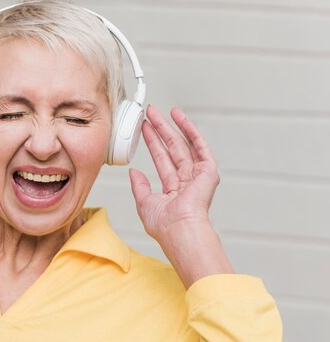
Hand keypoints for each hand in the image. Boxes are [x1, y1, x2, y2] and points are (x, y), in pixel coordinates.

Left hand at [129, 106, 231, 287]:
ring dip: (172, 126)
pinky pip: (199, 146)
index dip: (152, 143)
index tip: (144, 129)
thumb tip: (134, 172)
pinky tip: (180, 118)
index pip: (161, 160)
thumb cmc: (164, 225)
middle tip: (150, 114)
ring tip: (162, 112)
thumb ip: (139, 186)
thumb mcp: (144, 203)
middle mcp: (186, 180)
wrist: (179, 229)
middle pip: (171, 148)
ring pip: (183, 144)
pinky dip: (190, 130)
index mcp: (173, 189)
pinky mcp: (208, 171)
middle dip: (160, 130)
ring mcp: (198, 175)